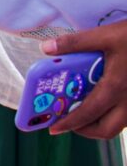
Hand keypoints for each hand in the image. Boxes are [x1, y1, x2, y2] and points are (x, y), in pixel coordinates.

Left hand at [43, 20, 126, 138]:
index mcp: (115, 88)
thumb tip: (46, 49)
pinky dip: (111, 114)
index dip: (69, 124)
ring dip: (99, 123)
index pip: (88, 114)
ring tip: (83, 111)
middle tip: (68, 120)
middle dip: (84, 130)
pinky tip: (102, 98)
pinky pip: (126, 115)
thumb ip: (75, 43)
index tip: (54, 128)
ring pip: (118, 124)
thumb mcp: (106, 35)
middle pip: (106, 130)